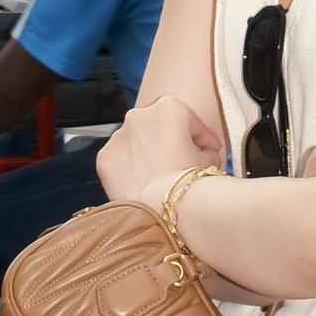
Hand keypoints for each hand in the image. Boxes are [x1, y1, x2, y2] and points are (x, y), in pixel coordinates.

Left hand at [97, 88, 223, 208]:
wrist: (167, 208)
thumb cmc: (192, 182)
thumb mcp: (210, 159)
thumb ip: (208, 149)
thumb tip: (206, 153)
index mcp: (169, 107)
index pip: (190, 123)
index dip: (203, 141)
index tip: (209, 153)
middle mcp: (139, 114)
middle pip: (160, 130)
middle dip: (170, 144)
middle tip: (181, 167)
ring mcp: (118, 135)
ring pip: (136, 143)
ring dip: (147, 155)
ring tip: (160, 179)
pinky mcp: (104, 158)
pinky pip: (120, 161)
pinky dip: (130, 170)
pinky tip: (143, 185)